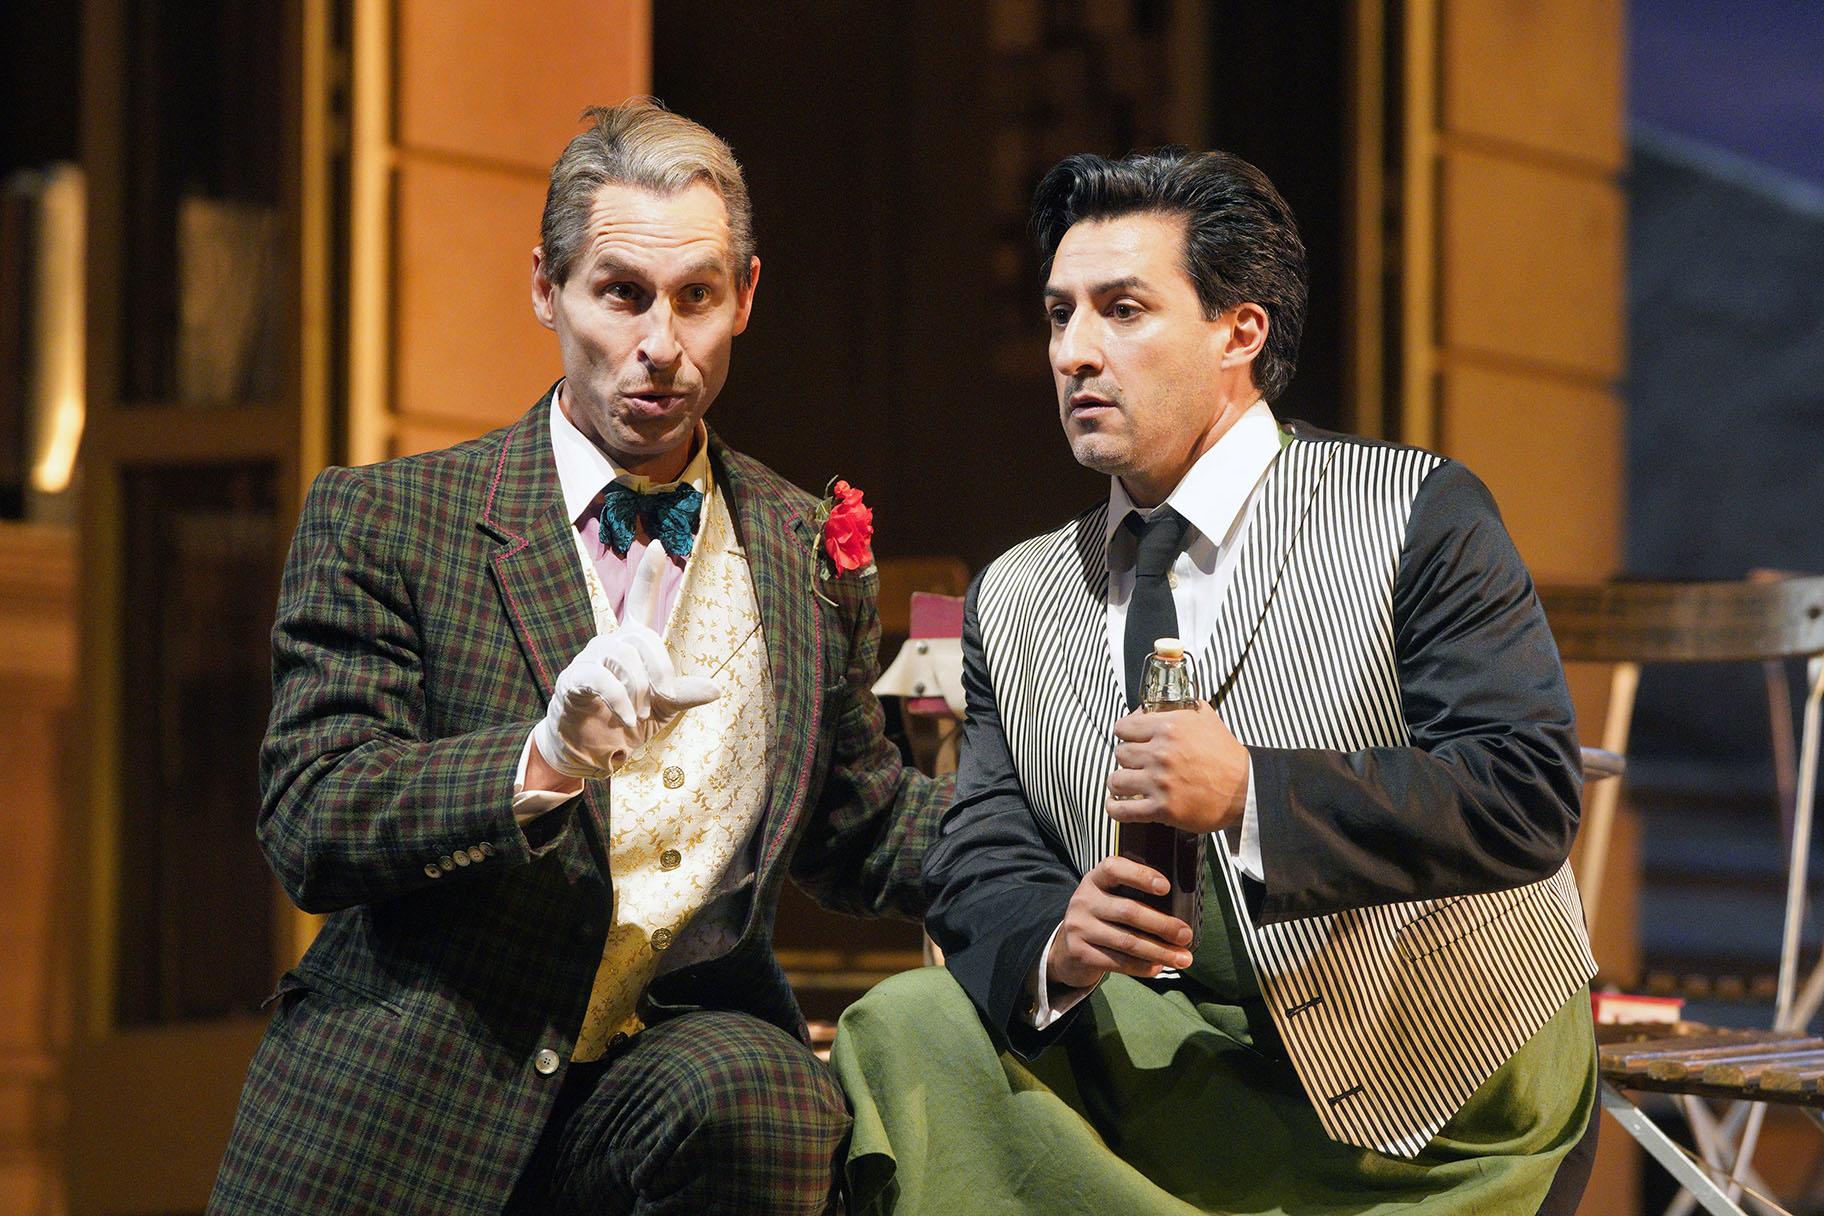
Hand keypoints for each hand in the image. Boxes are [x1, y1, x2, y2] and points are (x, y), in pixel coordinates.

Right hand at [532, 544, 720, 778]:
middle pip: (641, 638)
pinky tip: (627, 718)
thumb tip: (717, 689)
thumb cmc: (628, 718)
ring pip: (621, 655)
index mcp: (633, 643)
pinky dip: (619, 700)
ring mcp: (589, 658)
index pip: (641, 601)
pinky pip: (599, 677)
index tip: (659, 545)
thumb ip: (684, 694)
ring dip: (638, 688)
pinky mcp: (573, 679)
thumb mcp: (664, 707)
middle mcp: (610, 643)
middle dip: (660, 669)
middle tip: (664, 697)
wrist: (591, 748)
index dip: (648, 575)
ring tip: (640, 713)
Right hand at [1047, 857, 1195, 990]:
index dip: (1140, 875)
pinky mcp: (1080, 953)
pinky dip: (1143, 967)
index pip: (1114, 869)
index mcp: (1095, 879)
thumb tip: (1180, 914)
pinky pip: (1118, 962)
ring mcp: (1079, 928)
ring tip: (1183, 958)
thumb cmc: (1103, 918)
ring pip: (1127, 941)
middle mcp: (1083, 900)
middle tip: (1185, 935)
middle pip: (1128, 911)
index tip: (1166, 887)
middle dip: (1162, 924)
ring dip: (1160, 952)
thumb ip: (1133, 896)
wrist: (1068, 949)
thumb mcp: (1109, 898)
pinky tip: (1158, 968)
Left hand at [1104, 702, 1248, 833]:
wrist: (1244, 789)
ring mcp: (1159, 782)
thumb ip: (1176, 707)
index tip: (1131, 740)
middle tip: (1138, 764)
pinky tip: (1118, 804)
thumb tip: (1149, 706)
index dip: (1126, 734)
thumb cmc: (1225, 754)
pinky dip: (1115, 808)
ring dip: (1120, 782)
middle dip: (1128, 759)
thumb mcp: (1204, 717)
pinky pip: (1122, 810)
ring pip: (1116, 780)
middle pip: (1120, 753)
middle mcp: (1161, 753)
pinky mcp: (1162, 809)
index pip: (1123, 727)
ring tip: (1129, 783)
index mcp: (1169, 728)